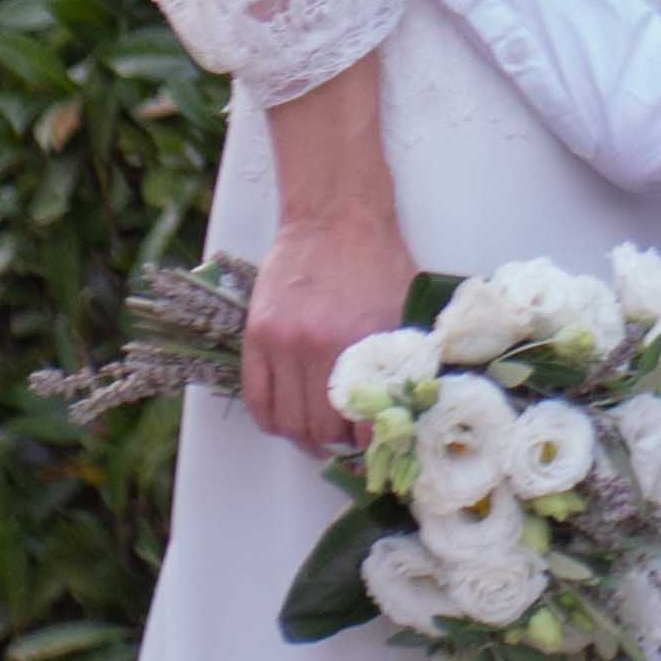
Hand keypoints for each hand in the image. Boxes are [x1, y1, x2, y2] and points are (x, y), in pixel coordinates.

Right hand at [241, 207, 415, 452]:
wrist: (335, 215)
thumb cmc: (377, 259)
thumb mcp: (403, 309)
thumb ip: (402, 360)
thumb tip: (403, 411)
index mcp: (361, 344)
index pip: (361, 423)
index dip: (367, 444)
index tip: (372, 445)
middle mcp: (317, 347)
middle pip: (319, 429)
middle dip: (335, 446)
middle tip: (345, 443)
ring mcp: (282, 342)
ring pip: (287, 421)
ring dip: (304, 438)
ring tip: (318, 434)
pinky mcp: (257, 334)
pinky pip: (256, 398)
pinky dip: (272, 419)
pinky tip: (288, 419)